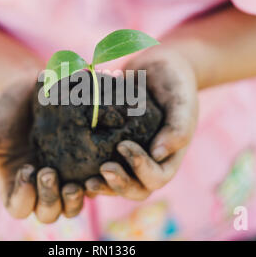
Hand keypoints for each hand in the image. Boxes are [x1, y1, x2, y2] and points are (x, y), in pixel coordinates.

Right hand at [0, 76, 83, 222]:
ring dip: (74, 201)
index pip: (19, 208)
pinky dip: (95, 183)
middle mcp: (40, 186)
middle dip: (50, 201)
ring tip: (75, 184)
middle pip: (48, 213)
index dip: (23, 197)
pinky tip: (96, 171)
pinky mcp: (82, 162)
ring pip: (72, 206)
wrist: (26, 90)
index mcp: (15, 185)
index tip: (26, 170)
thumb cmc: (1, 114)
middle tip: (49, 172)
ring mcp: (63, 176)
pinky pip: (93, 183)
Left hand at [85, 49, 198, 199]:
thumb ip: (178, 128)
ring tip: (85, 181)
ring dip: (103, 185)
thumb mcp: (182, 102)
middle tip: (102, 170)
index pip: (157, 178)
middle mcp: (149, 162)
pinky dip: (90, 169)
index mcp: (168, 156)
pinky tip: (73, 163)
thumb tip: (158, 154)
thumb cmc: (175, 84)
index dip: (141, 169)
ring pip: (117, 183)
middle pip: (136, 189)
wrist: (157, 67)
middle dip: (119, 184)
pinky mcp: (112, 147)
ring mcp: (130, 157)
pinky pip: (102, 164)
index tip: (123, 146)